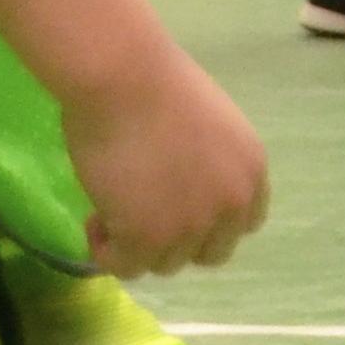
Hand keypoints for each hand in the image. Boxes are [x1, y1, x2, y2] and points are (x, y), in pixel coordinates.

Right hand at [63, 54, 267, 278]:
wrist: (122, 77)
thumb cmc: (153, 85)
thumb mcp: (206, 131)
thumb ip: (206, 167)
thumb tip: (179, 194)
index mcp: (251, 172)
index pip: (243, 224)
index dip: (209, 223)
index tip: (176, 211)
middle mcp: (231, 204)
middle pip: (209, 252)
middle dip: (176, 241)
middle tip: (139, 214)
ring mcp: (193, 225)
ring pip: (165, 263)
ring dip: (136, 244)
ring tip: (107, 210)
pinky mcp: (149, 238)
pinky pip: (126, 267)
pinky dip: (107, 253)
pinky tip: (94, 221)